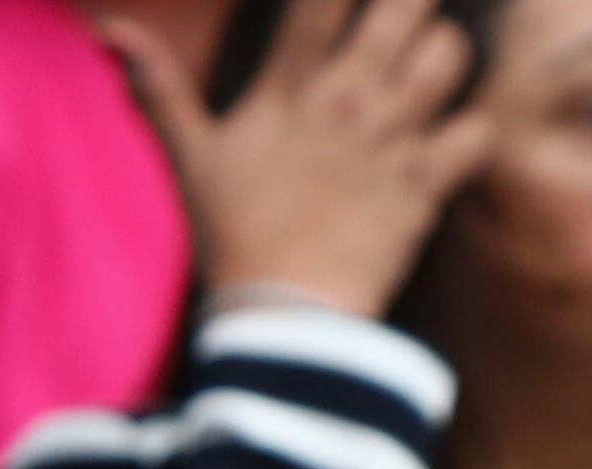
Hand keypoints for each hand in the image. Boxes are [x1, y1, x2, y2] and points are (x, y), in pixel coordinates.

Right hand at [106, 0, 491, 318]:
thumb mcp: (190, 155)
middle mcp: (345, 104)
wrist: (286, 313)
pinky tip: (464, 128)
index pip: (320, 1)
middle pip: (399, 11)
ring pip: (445, 60)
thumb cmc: (236, 235)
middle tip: (407, 7)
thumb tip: (111, 30)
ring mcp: (391, 143)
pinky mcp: (427, 187)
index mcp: (286, 89)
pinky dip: (480, 124)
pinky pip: (477, 134)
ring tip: (437, 54)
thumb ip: (159, 86)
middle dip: (411, 0)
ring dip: (448, 49)